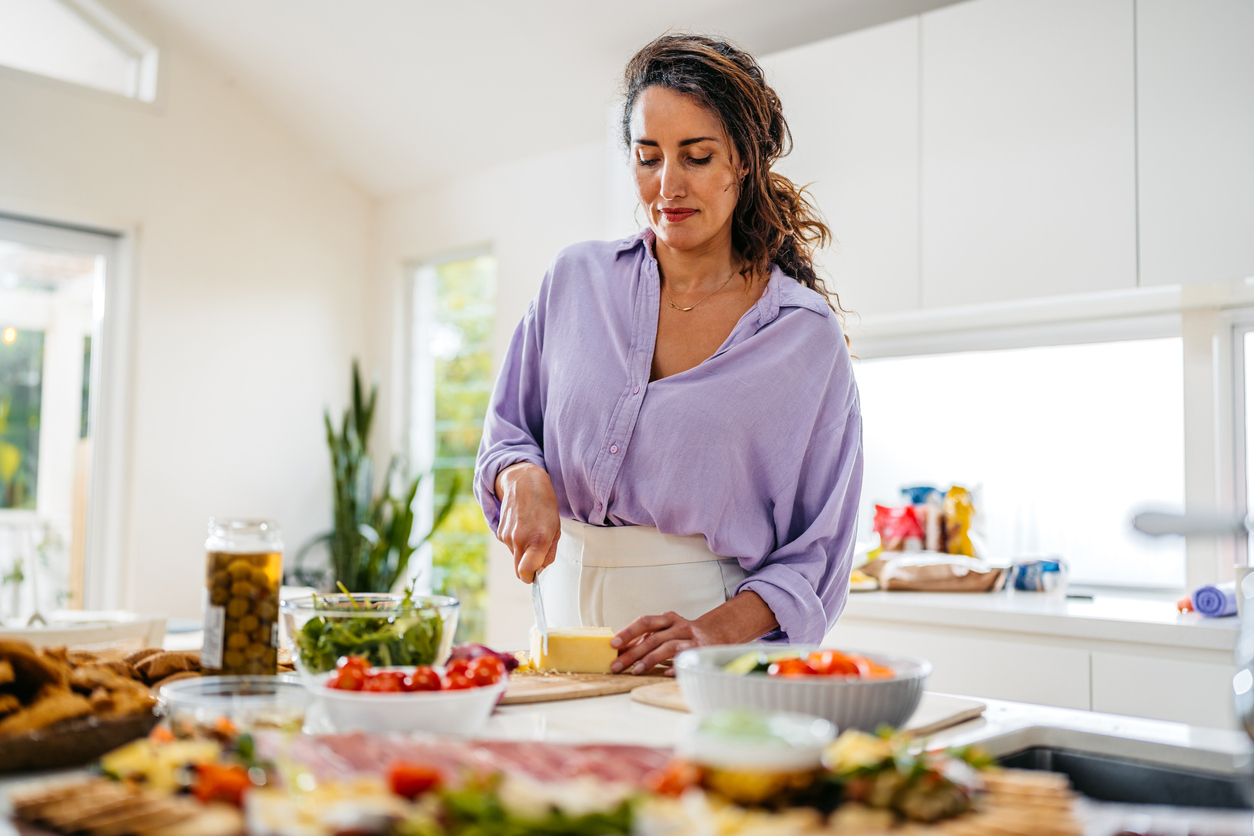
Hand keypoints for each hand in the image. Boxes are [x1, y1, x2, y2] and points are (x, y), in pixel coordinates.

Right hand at [495, 463, 560, 582]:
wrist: (523, 482)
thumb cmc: (544, 504)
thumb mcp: (556, 529)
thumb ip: (550, 553)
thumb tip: (541, 568)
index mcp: (538, 540)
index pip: (527, 572)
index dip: (531, 578)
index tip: (535, 576)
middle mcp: (520, 540)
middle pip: (518, 570)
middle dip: (528, 568)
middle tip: (537, 556)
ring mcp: (507, 536)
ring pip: (515, 557)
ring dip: (523, 552)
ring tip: (531, 533)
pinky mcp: (499, 532)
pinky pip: (509, 546)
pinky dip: (516, 543)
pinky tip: (522, 528)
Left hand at [609, 591, 779, 673]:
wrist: (719, 634)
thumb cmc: (685, 635)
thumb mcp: (667, 630)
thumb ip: (648, 637)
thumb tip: (620, 649)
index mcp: (668, 618)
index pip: (645, 622)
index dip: (628, 632)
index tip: (613, 644)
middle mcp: (680, 625)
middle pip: (652, 638)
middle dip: (632, 653)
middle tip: (616, 665)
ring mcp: (692, 638)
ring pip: (667, 648)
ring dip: (650, 660)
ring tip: (636, 671)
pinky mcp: (702, 651)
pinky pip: (686, 659)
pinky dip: (675, 667)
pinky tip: (664, 674)